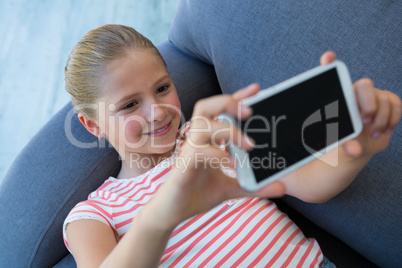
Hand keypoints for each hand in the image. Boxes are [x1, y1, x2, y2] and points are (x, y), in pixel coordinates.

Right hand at [145, 84, 285, 228]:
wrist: (175, 211)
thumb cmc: (198, 193)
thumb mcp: (233, 188)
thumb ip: (254, 185)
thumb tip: (282, 187)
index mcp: (209, 140)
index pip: (222, 111)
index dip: (237, 97)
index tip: (256, 89)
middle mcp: (198, 140)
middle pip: (206, 106)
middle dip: (227, 102)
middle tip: (249, 111)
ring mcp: (189, 150)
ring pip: (202, 124)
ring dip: (227, 130)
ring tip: (248, 145)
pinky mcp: (184, 164)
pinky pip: (199, 151)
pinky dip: (218, 155)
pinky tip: (232, 165)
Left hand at [320, 51, 401, 157]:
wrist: (358, 147)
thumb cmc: (344, 141)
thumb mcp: (342, 144)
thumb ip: (347, 146)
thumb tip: (354, 151)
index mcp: (339, 99)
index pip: (332, 75)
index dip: (330, 62)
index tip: (327, 58)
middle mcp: (355, 94)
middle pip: (365, 85)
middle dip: (369, 103)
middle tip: (365, 120)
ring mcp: (373, 97)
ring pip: (384, 97)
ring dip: (381, 118)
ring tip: (374, 133)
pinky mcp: (388, 104)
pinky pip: (397, 104)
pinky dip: (393, 119)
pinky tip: (384, 130)